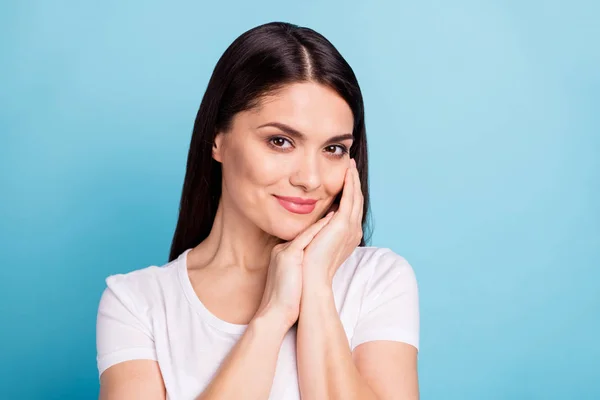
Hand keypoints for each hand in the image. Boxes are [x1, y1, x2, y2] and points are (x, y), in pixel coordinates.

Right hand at [255, 211, 334, 329]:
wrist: (274, 313)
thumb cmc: (287, 301)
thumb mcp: (293, 279)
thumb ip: (300, 268)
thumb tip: (312, 266)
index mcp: (283, 254)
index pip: (304, 237)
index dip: (319, 228)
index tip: (333, 218)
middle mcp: (282, 249)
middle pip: (306, 230)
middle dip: (322, 220)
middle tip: (339, 207)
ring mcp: (284, 251)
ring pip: (307, 230)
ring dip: (324, 218)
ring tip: (338, 206)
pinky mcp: (288, 256)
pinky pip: (306, 238)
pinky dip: (319, 227)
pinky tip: (332, 218)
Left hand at [302, 158, 363, 287]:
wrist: (310, 278)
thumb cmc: (308, 264)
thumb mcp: (315, 242)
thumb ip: (318, 230)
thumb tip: (316, 220)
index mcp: (347, 235)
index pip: (350, 208)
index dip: (349, 191)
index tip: (345, 177)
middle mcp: (353, 230)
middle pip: (357, 199)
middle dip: (354, 181)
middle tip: (351, 164)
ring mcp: (350, 227)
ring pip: (356, 196)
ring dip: (353, 178)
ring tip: (350, 163)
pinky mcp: (344, 224)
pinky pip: (350, 198)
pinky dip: (350, 184)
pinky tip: (347, 172)